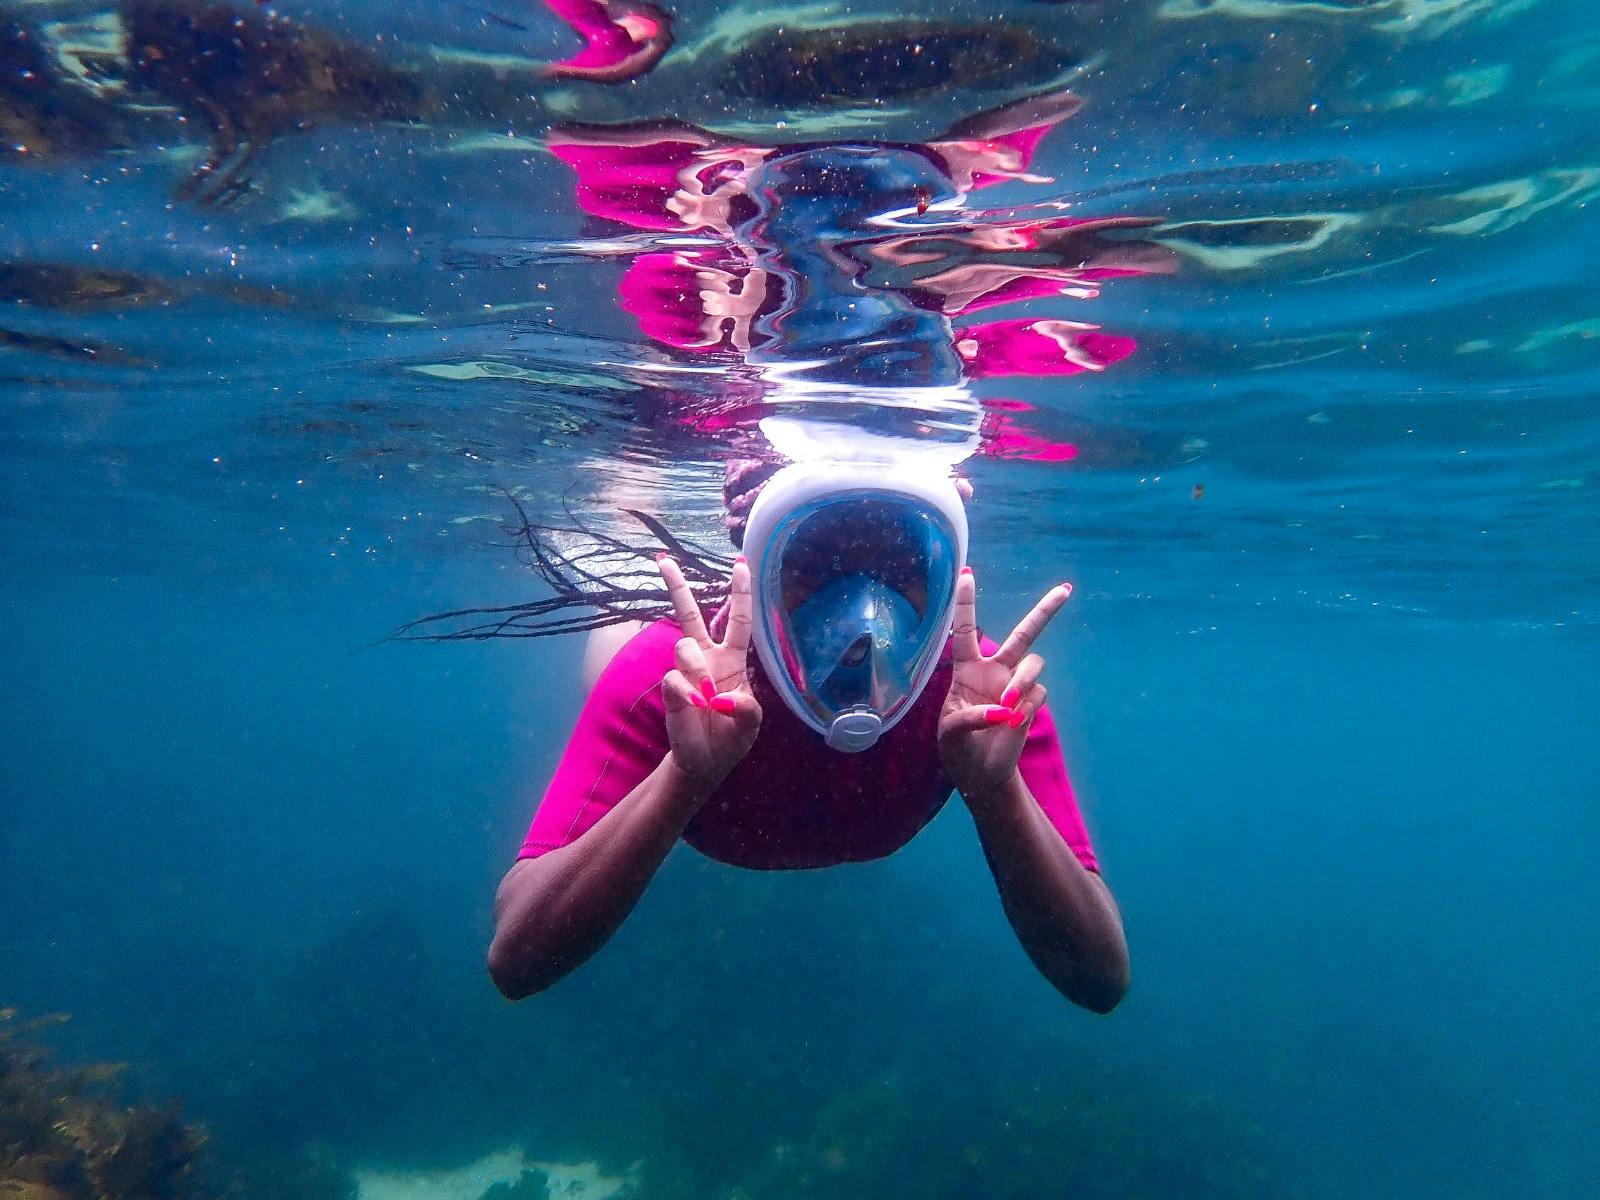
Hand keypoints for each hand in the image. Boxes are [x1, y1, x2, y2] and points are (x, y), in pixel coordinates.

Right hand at [657, 554, 762, 791]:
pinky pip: (673, 680)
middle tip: (664, 560)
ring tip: (707, 699)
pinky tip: (696, 707)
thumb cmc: (730, 738)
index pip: (738, 620)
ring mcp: (686, 672)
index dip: (740, 593)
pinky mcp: (671, 689)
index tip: (740, 564)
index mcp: (732, 660)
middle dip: (677, 586)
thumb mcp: (750, 725)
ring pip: (684, 649)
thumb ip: (746, 709)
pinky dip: (686, 694)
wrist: (704, 764)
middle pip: (691, 616)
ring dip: (697, 670)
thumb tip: (719, 696)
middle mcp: (706, 659)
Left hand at [938, 566, 1071, 800]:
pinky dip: (1027, 705)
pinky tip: (1012, 721)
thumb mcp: (951, 733)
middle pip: (1024, 634)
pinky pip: (1038, 693)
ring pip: (1034, 664)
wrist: (980, 774)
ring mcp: (1016, 686)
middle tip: (1066, 590)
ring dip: (1024, 680)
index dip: (966, 603)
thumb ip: (970, 718)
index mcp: (967, 669)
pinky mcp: (1030, 703)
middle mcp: (995, 670)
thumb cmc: (958, 748)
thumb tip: (1001, 711)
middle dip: (1045, 611)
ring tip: (1008, 704)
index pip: (965, 631)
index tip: (967, 573)